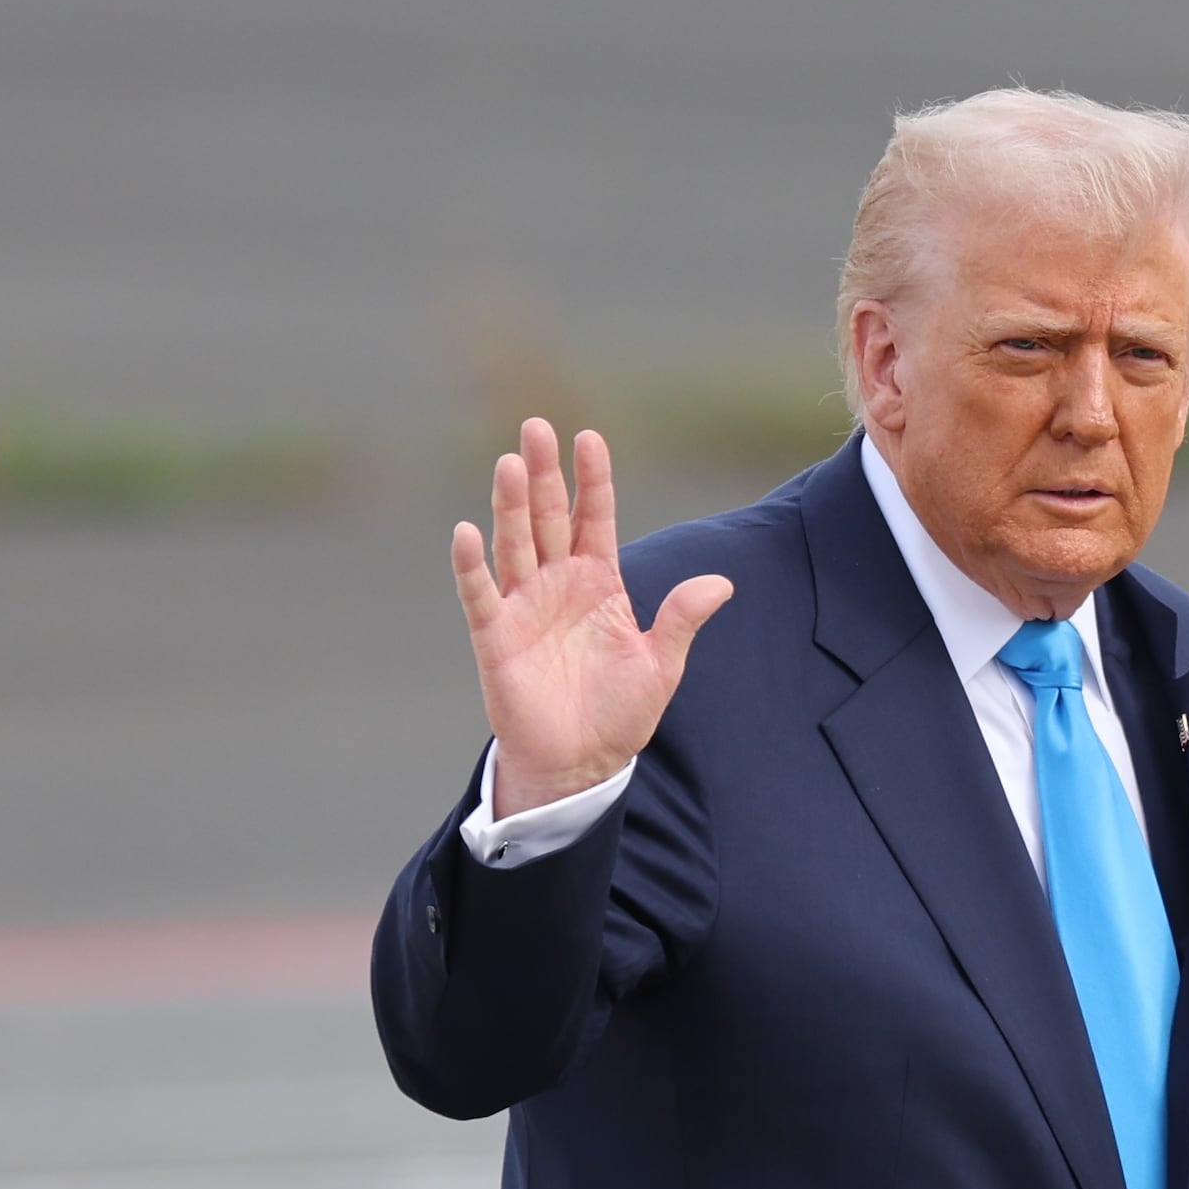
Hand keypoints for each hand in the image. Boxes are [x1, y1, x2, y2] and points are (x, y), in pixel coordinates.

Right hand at [450, 419, 731, 814]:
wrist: (581, 763)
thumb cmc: (619, 713)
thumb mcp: (659, 665)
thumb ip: (681, 620)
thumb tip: (722, 582)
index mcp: (599, 583)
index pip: (595, 518)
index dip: (592, 480)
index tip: (589, 437)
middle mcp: (558, 584)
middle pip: (549, 517)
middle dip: (545, 473)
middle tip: (537, 425)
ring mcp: (524, 607)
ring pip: (515, 543)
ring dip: (511, 505)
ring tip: (511, 463)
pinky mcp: (496, 637)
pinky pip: (481, 595)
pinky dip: (471, 566)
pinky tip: (466, 532)